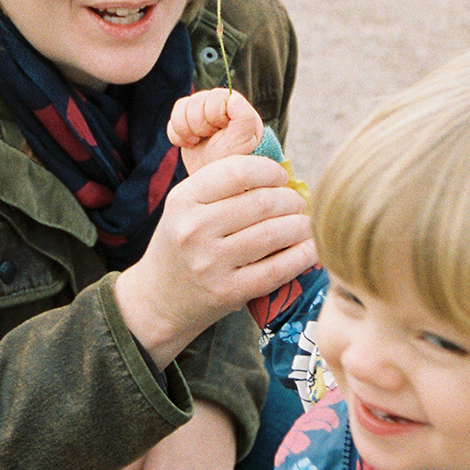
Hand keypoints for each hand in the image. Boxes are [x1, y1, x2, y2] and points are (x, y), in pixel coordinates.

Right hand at [113, 154, 317, 366]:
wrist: (160, 298)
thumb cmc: (184, 243)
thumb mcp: (188, 207)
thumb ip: (223, 186)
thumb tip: (280, 171)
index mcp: (182, 199)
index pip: (238, 172)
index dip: (269, 170)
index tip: (280, 178)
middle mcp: (193, 229)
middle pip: (262, 202)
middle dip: (291, 200)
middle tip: (298, 204)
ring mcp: (210, 263)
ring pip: (274, 233)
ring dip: (301, 226)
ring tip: (304, 224)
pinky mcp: (228, 292)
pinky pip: (278, 269)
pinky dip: (302, 255)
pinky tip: (309, 248)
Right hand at [167, 87, 265, 172]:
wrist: (215, 184)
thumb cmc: (234, 162)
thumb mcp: (243, 141)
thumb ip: (245, 117)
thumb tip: (234, 97)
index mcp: (236, 106)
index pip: (215, 96)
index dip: (213, 114)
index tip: (220, 131)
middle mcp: (219, 106)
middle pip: (196, 100)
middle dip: (199, 124)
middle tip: (209, 138)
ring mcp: (202, 114)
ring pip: (182, 107)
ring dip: (186, 129)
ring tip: (197, 141)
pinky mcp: (187, 124)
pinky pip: (172, 120)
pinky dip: (177, 135)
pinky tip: (189, 144)